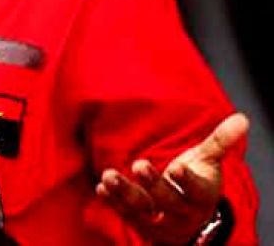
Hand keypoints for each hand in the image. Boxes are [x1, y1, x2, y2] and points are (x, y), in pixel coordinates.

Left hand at [95, 112, 247, 243]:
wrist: (188, 220)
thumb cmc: (197, 183)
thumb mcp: (208, 163)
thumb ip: (220, 141)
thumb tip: (242, 119)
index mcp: (201, 196)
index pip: (196, 190)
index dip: (187, 181)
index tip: (175, 167)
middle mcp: (181, 212)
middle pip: (168, 201)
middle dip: (153, 184)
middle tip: (139, 164)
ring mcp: (160, 221)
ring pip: (142, 210)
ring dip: (125, 193)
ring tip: (109, 175)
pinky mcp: (140, 224)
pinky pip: (125, 214)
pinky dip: (113, 202)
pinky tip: (102, 188)